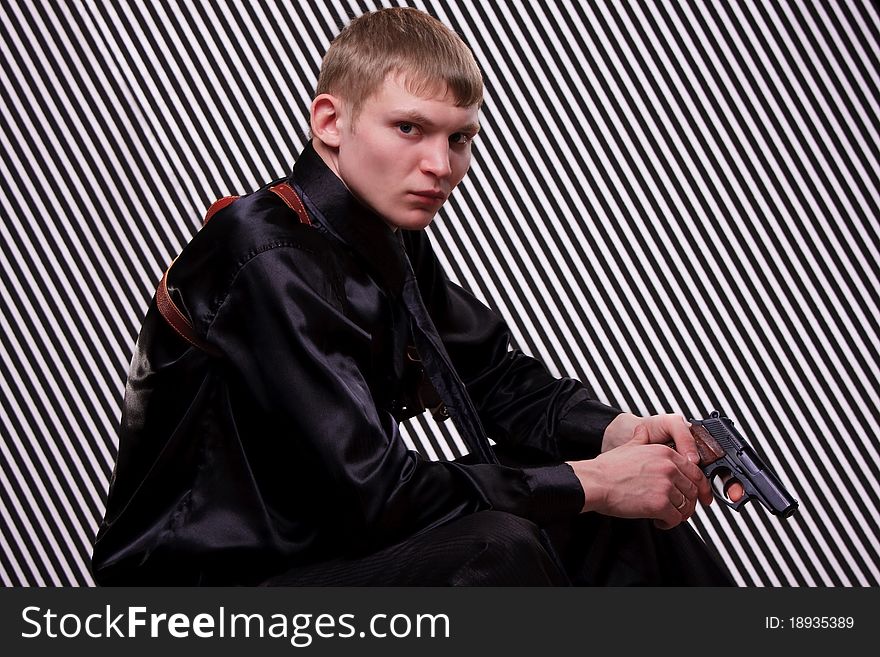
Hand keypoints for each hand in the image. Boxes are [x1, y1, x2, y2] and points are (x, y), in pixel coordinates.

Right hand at [567, 423, 710, 528]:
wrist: (595, 482)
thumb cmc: (608, 468)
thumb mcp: (628, 446)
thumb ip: (641, 439)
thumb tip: (642, 431)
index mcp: (665, 453)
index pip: (695, 472)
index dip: (700, 487)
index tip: (700, 496)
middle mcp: (669, 468)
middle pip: (692, 491)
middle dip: (688, 503)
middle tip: (678, 510)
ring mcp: (665, 486)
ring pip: (685, 506)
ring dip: (678, 515)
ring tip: (666, 517)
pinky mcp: (659, 504)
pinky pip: (674, 519)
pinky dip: (668, 524)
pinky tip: (659, 522)